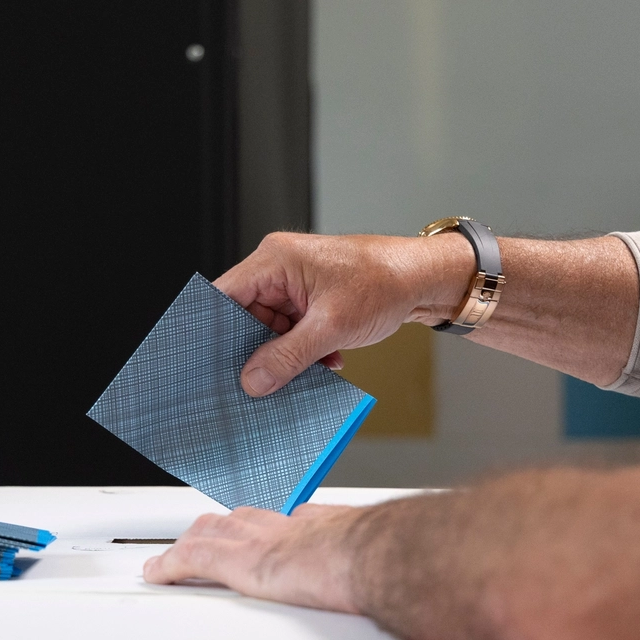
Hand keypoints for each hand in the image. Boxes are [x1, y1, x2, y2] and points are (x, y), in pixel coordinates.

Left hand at [142, 503, 368, 612]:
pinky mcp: (242, 561)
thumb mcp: (383, 557)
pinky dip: (171, 565)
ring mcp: (261, 540)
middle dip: (219, 530)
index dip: (264, 526)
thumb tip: (395, 586)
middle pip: (239, 519)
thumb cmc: (388, 558)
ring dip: (188, 545)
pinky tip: (158, 572)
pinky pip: (194, 558)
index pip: (282, 519)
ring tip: (172, 558)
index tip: (261, 534)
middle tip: (204, 539)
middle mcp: (287, 525)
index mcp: (321, 523)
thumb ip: (377, 566)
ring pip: (210, 533)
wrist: (376, 554)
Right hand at [214, 232, 470, 395]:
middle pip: (245, 317)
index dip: (215, 331)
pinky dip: (306, 350)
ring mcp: (295, 285)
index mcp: (275, 259)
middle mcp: (279, 268)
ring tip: (312, 365)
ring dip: (288, 354)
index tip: (215, 364)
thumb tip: (253, 380)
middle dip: (259, 350)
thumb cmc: (385, 282)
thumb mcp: (332, 326)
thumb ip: (288, 355)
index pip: (224, 295)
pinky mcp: (311, 300)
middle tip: (266, 378)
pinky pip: (293, 332)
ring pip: (270, 329)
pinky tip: (327, 359)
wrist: (425, 280)